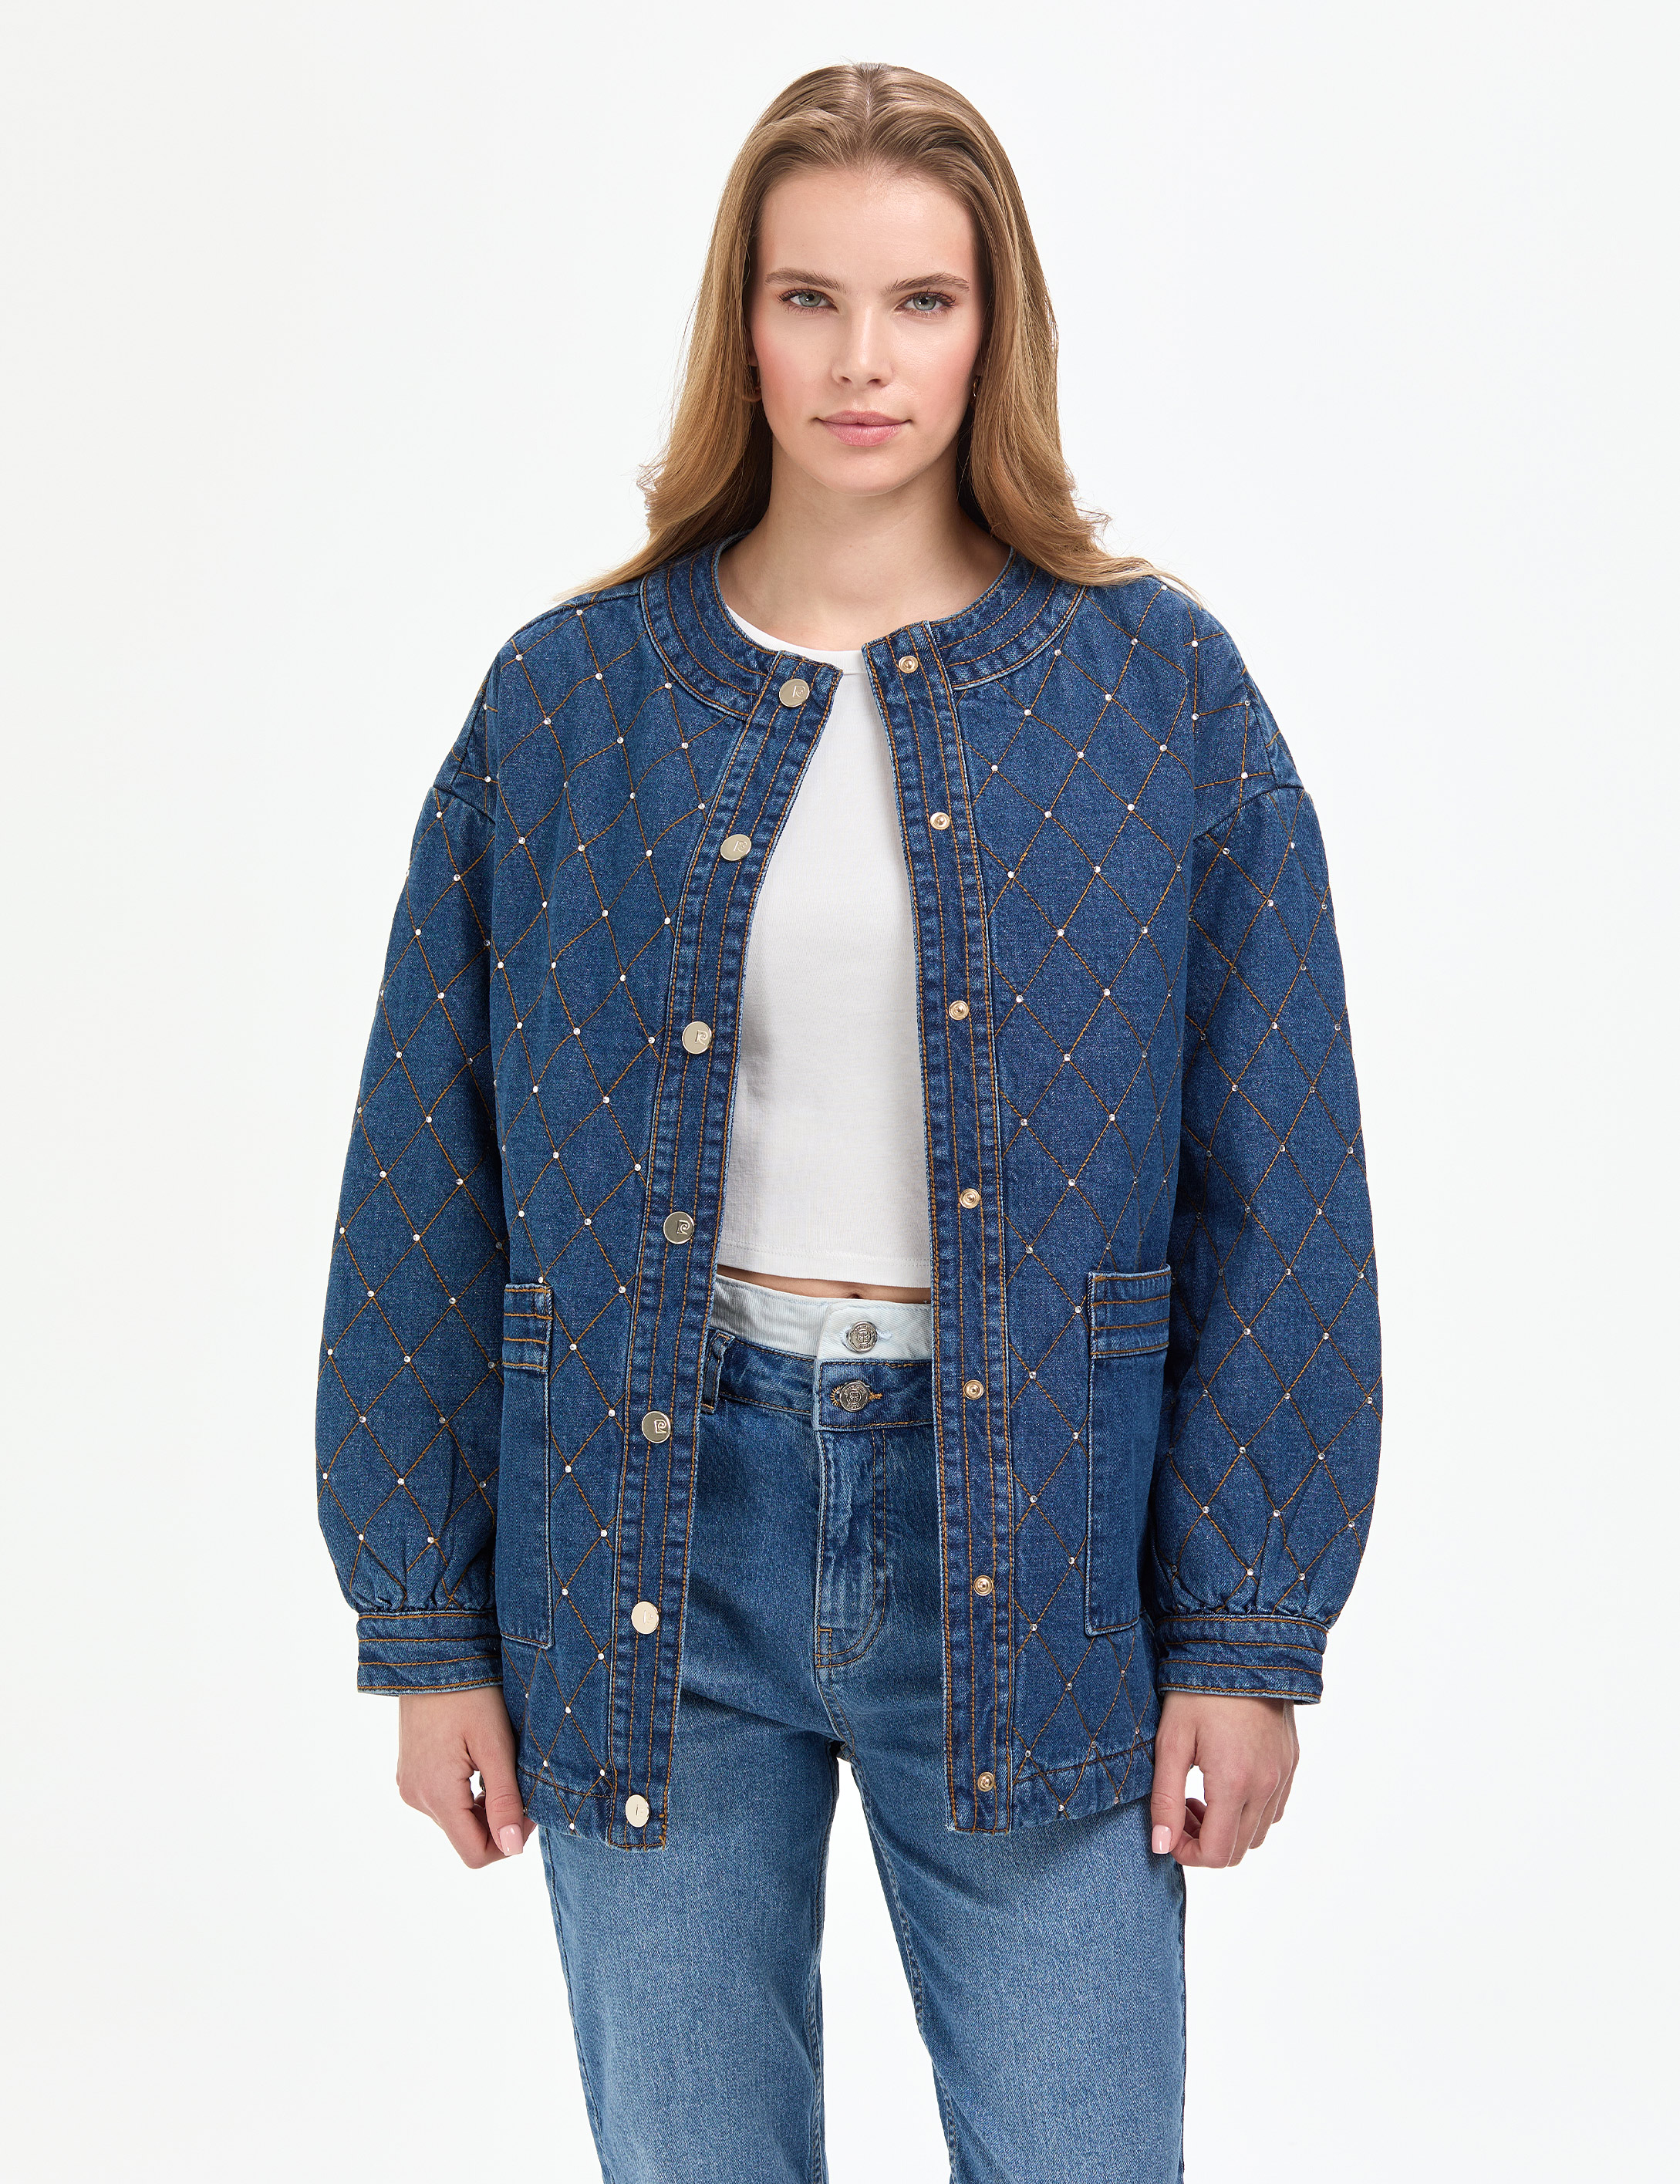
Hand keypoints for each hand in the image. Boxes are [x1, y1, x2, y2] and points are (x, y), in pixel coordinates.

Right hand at [396, 1685, 534, 1867]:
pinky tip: (482, 1761)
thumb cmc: (469, 1693)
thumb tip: (512, 1849)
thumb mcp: (495, 1745)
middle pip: (467, 1836)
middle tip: (523, 1781)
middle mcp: (417, 1798)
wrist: (432, 1654)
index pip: (475, 1854)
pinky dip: (468, 1792)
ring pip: (457, 1819)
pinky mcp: (410, 1773)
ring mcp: (410, 1785)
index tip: (530, 1807)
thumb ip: (504, 1799)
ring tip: (503, 1766)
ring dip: (485, 1804)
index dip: (510, 1840)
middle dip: (500, 1819)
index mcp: (437, 1795)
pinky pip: (444, 1799)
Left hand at [1149, 1691, 1298, 1867]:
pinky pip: (1275, 1808)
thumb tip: (1161, 1846)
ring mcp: (1283, 1775)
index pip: (1216, 1854)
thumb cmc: (1199, 1691)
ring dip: (1228, 1828)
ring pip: (1259, 1833)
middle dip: (1204, 1841)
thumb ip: (1165, 1799)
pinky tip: (1227, 1782)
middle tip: (1181, 1807)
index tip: (1167, 1831)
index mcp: (1234, 1784)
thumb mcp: (1171, 1741)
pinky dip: (1250, 1811)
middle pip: (1238, 1849)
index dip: (1186, 1854)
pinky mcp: (1291, 1762)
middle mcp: (1266, 1786)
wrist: (1242, 1646)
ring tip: (1201, 1794)